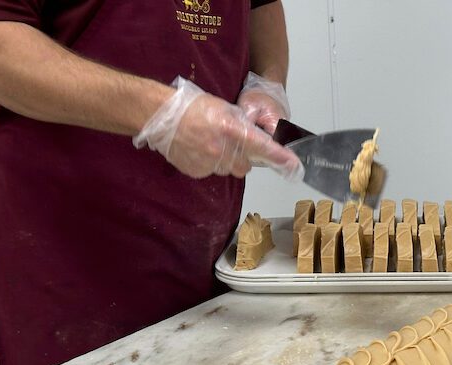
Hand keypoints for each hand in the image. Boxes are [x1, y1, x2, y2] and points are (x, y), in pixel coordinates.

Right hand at [133, 77, 299, 179]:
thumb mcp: (222, 108)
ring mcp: (208, 162)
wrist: (159, 115)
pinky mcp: (197, 171)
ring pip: (227, 170)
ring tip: (209, 144)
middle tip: (230, 144)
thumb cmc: (191, 106)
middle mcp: (222, 149)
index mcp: (231, 129)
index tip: (292, 164)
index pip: (261, 146)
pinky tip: (198, 150)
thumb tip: (254, 138)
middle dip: (242, 158)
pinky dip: (208, 164)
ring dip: (224, 161)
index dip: (279, 156)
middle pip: (244, 166)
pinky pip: (210, 172)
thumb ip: (240, 126)